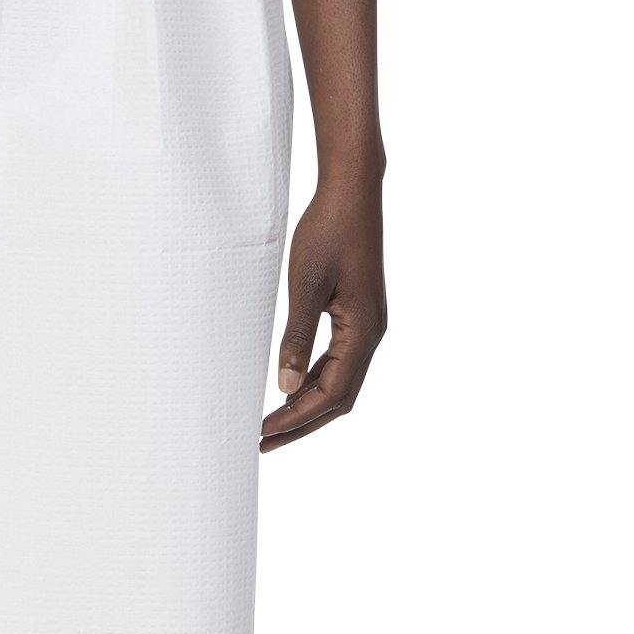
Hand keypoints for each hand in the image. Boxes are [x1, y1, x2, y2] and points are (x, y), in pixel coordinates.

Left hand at [261, 179, 386, 453]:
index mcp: (363, 332)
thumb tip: (283, 386)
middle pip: (339, 398)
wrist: (352, 191)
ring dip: (307, 403)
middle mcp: (371, 334)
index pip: (330, 394)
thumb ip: (296, 336)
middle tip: (262, 441)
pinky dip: (315, 379)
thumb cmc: (328, 230)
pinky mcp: (358, 313)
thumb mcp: (305, 284)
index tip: (262, 434)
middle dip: (301, 423)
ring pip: (340, 381)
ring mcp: (367, 325)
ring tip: (272, 421)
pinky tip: (290, 382)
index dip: (296, 419)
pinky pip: (339, 360)